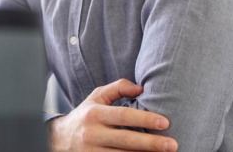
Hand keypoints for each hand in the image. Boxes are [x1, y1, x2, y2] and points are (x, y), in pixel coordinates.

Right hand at [48, 78, 177, 151]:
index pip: (122, 115)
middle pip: (125, 140)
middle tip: (173, 145)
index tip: (165, 122)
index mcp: (94, 113)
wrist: (59, 139)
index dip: (144, 119)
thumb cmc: (85, 115)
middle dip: (150, 144)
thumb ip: (118, 88)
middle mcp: (92, 134)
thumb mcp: (96, 96)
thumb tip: (141, 88)